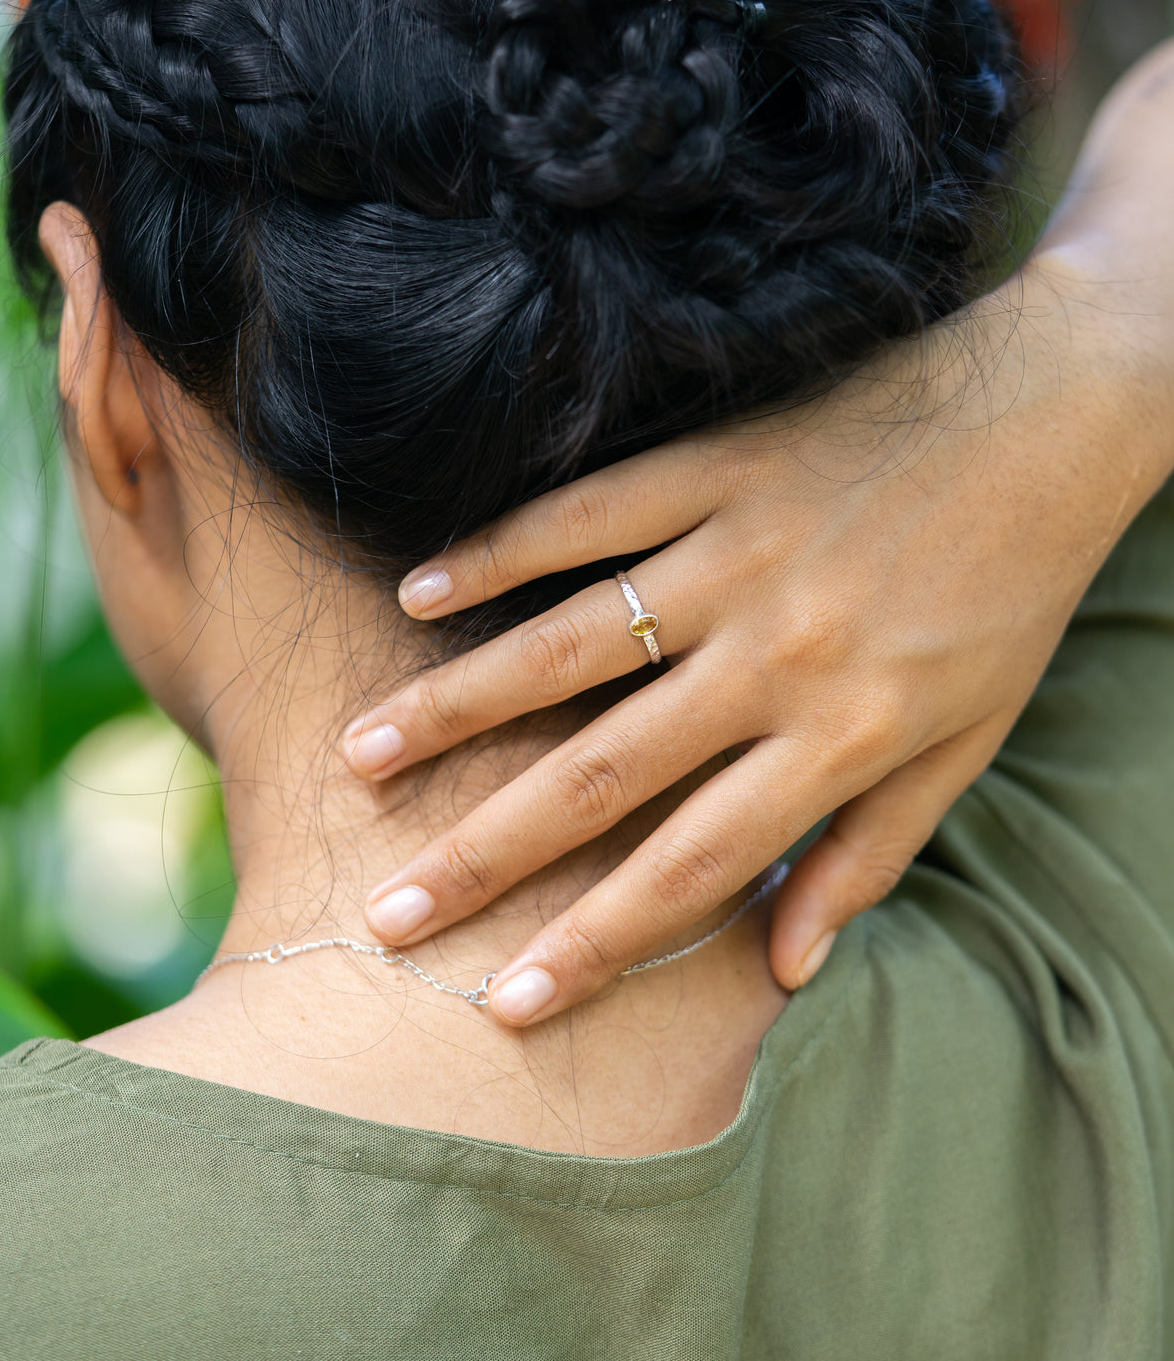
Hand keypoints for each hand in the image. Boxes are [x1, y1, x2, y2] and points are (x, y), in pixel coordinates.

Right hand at [345, 43, 1173, 1026]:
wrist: (1053, 413)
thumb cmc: (1012, 589)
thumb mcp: (968, 739)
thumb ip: (873, 852)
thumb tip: (790, 968)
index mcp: (841, 737)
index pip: (695, 867)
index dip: (595, 944)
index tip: (505, 1001)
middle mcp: (775, 657)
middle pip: (605, 774)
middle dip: (488, 852)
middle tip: (387, 910)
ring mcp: (738, 553)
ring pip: (573, 646)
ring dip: (460, 705)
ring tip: (363, 754)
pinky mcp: (717, 464)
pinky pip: (590, 515)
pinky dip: (501, 551)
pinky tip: (420, 588)